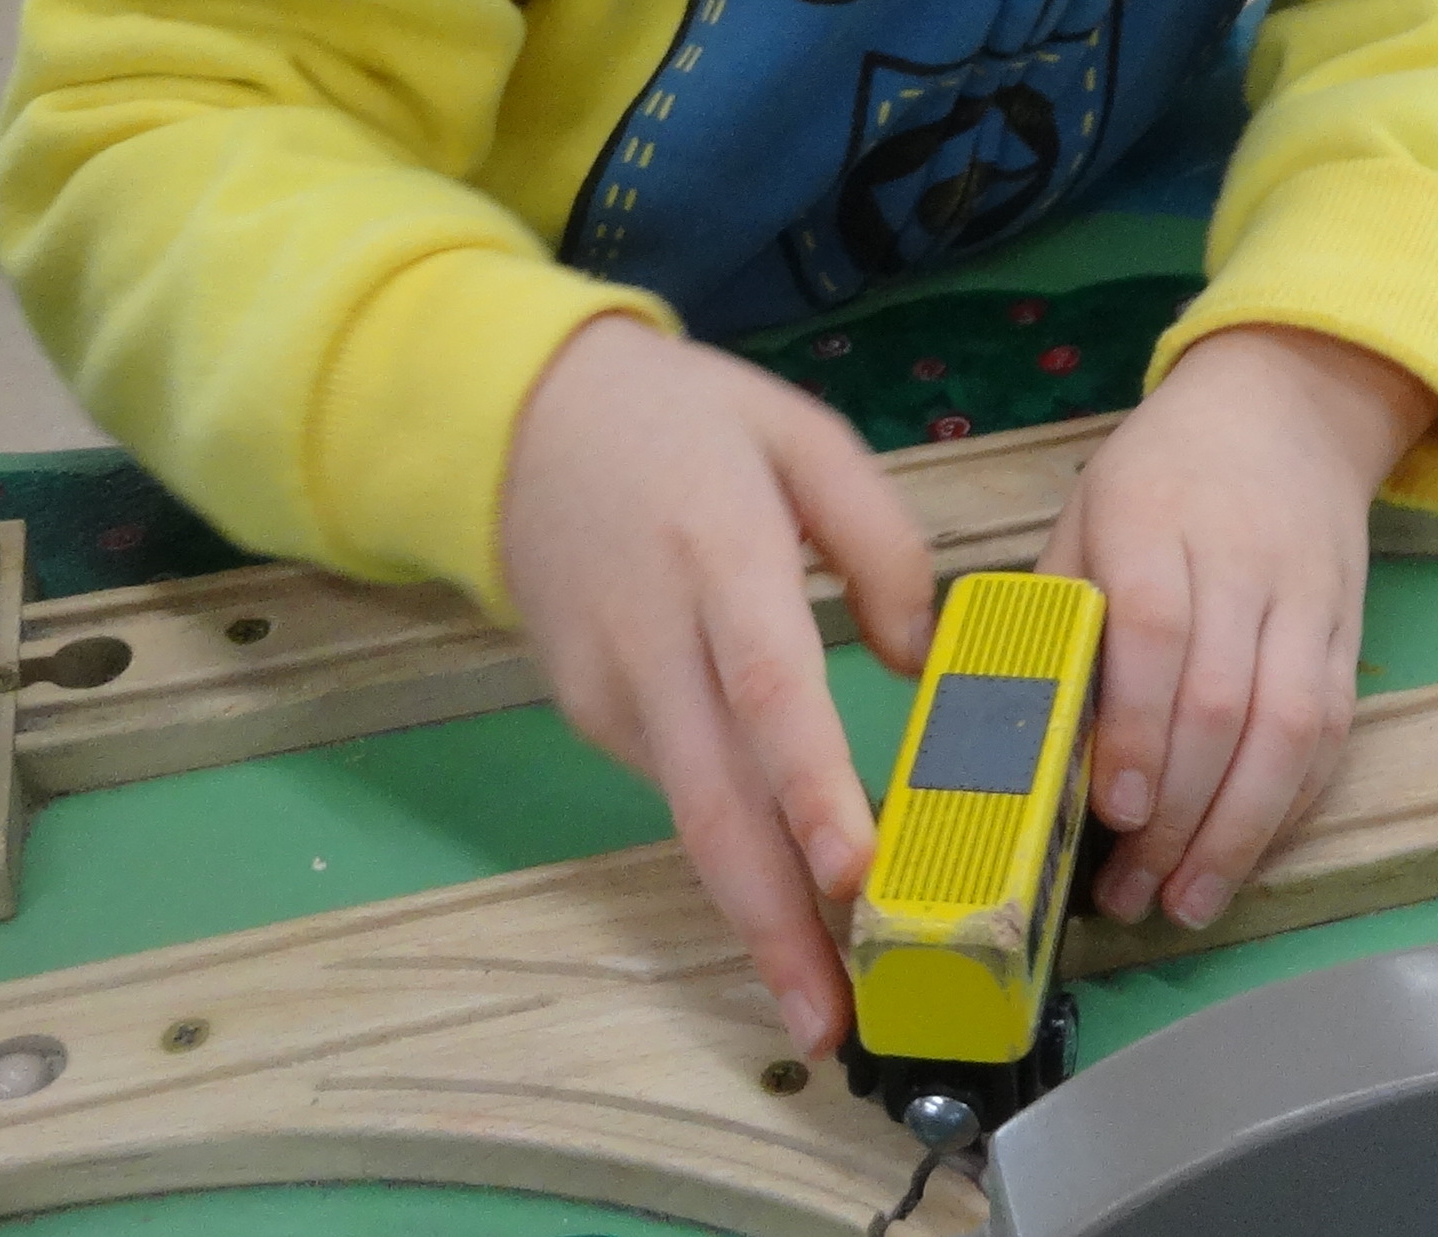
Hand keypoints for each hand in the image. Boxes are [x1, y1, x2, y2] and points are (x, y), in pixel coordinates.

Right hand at [498, 313, 935, 1055]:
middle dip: (775, 923)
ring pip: (691, 818)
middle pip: (715, 801)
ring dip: (754, 915)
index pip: (767, 685)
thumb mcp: (800, 431)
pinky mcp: (592, 714)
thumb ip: (879, 540)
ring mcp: (612, 688)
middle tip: (832, 1019)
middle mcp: (656, 640)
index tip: (852, 874)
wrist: (518, 421)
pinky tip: (783, 905)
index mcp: (720, 553)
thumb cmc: (681, 419)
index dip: (808, 786)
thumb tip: (918, 659)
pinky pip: (677, 787)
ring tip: (827, 1001)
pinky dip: (730, 853)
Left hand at [1039, 325, 1434, 933]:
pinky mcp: (1348, 631)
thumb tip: (1001, 733)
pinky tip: (1243, 854)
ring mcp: (1307, 598)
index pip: (1154, 628)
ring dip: (1240, 829)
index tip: (1115, 810)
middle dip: (1179, 812)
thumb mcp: (1086, 515)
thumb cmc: (1160, 478)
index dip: (1138, 727)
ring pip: (1293, 727)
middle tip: (1130, 892)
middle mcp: (1242, 559)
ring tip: (1187, 900)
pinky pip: (1332, 732)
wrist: (1288, 406)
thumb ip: (1055, 615)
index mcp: (1155, 518)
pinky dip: (1289, 805)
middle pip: (1224, 697)